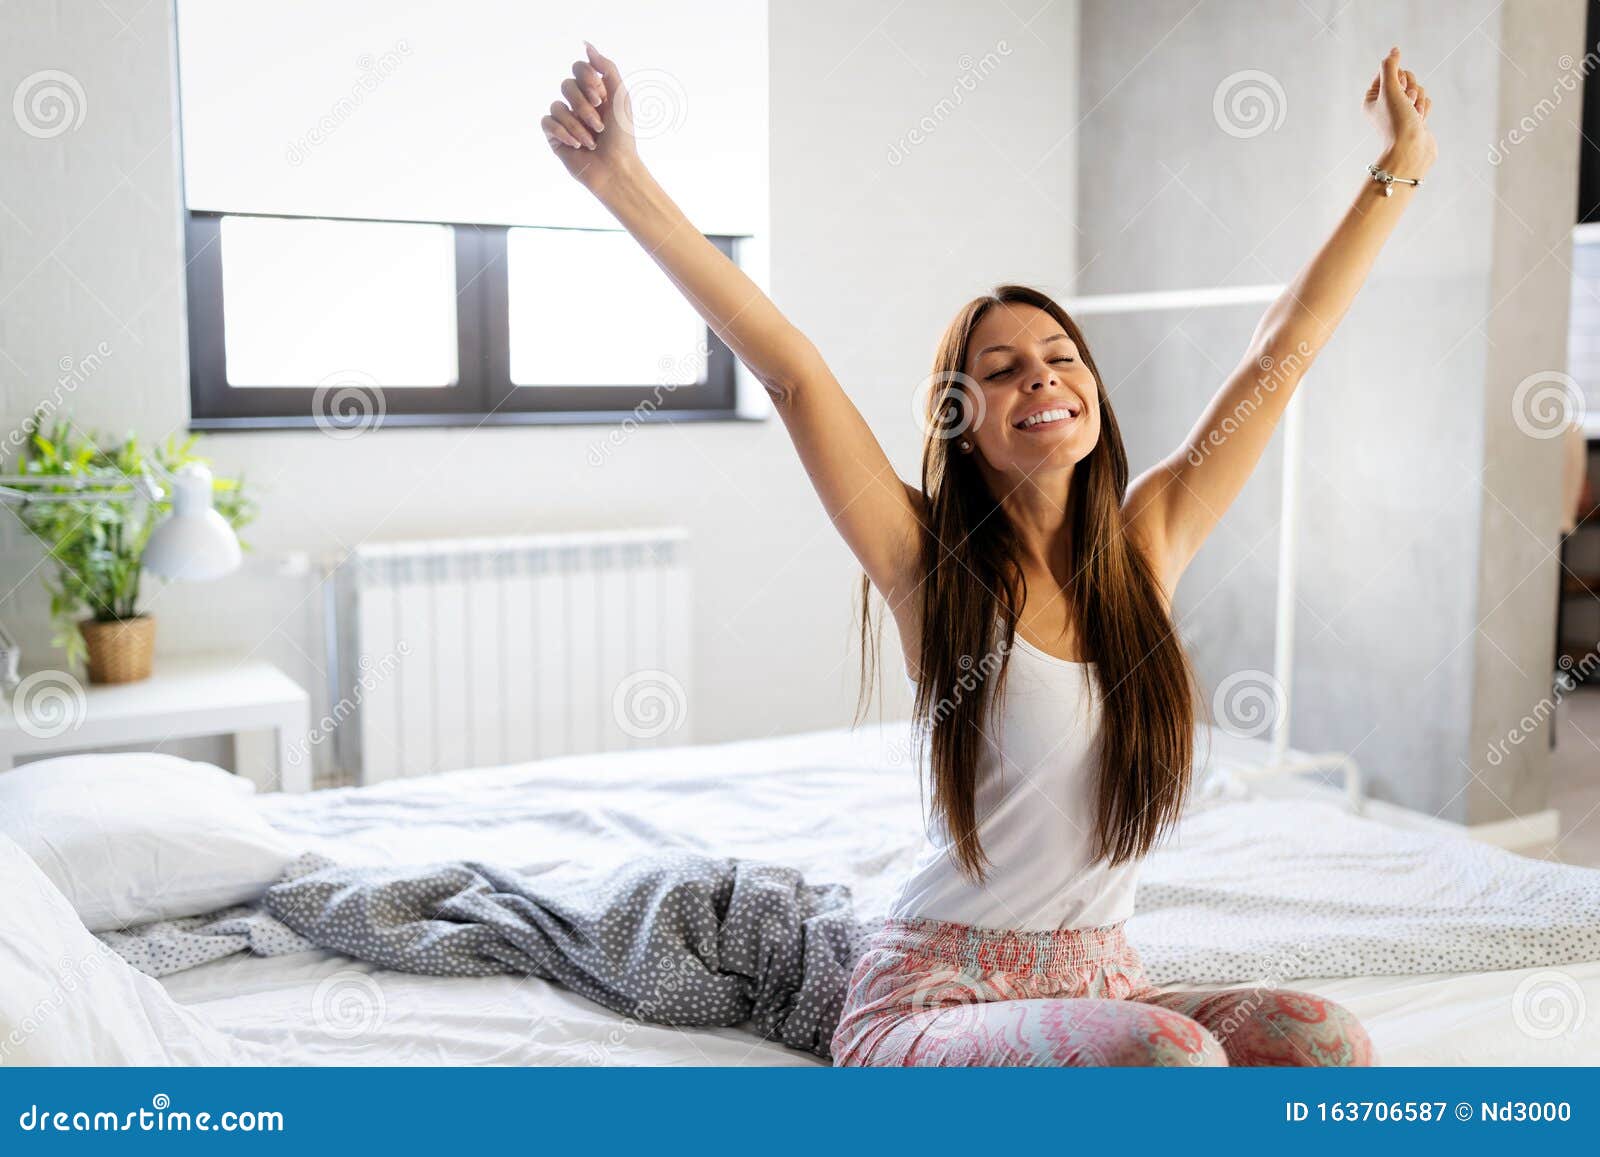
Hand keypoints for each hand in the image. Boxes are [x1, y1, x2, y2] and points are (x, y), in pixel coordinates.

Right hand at [541, 42, 642, 191]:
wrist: (616, 169)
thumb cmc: (623, 136)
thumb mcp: (620, 96)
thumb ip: (606, 67)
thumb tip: (586, 45)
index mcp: (595, 92)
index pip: (579, 68)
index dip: (586, 79)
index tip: (600, 96)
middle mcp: (579, 103)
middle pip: (567, 86)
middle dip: (584, 106)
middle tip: (600, 125)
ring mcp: (566, 120)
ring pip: (558, 106)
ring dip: (577, 124)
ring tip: (592, 141)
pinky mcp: (555, 136)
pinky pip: (548, 122)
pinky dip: (563, 132)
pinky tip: (576, 145)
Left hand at [1362, 47, 1435, 175]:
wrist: (1411, 151)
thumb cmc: (1397, 122)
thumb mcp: (1390, 89)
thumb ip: (1390, 66)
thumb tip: (1394, 50)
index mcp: (1372, 98)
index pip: (1389, 72)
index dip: (1399, 77)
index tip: (1399, 89)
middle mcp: (1384, 104)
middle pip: (1406, 79)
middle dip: (1411, 88)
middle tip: (1408, 102)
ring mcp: (1401, 111)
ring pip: (1418, 89)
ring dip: (1419, 100)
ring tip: (1414, 115)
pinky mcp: (1415, 118)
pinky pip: (1425, 102)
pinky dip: (1425, 109)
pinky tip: (1420, 121)